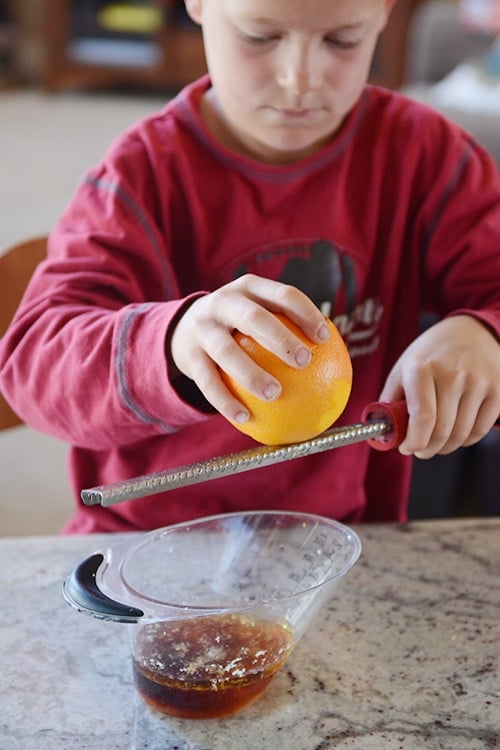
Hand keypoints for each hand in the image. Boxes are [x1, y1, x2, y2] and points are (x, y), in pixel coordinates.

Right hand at [169, 274, 329, 422]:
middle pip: (253, 318)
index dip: (306, 313)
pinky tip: (245, 418)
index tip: (324, 338)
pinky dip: (226, 401)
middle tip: (305, 362)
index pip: (283, 294)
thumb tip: (337, 359)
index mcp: (249, 288)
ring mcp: (203, 328)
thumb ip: (290, 327)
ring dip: (251, 374)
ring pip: (226, 351)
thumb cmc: (241, 326)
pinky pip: (208, 382)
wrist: (185, 328)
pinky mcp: (189, 355)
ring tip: (275, 394)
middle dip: (281, 339)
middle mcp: (223, 303)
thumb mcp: (260, 314)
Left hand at [379, 315, 499, 457]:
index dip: (413, 441)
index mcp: (422, 368)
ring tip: (437, 443)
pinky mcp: (497, 390)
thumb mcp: (404, 367)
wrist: (473, 331)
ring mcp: (478, 382)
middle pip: (441, 431)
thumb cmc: (432, 354)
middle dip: (427, 449)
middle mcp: (452, 374)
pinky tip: (456, 434)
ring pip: (460, 434)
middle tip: (421, 450)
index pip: (422, 417)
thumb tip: (383, 431)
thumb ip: (391, 399)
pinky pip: (479, 431)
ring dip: (445, 447)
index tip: (406, 448)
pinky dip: (465, 440)